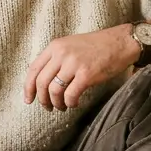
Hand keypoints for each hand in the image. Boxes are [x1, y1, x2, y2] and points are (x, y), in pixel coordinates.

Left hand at [24, 26, 139, 109]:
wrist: (121, 42)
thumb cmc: (97, 46)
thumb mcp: (71, 45)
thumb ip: (56, 59)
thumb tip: (43, 82)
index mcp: (55, 46)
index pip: (33, 69)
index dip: (28, 87)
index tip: (28, 99)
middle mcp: (61, 54)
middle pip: (41, 82)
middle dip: (42, 99)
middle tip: (47, 107)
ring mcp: (74, 64)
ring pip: (54, 90)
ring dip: (56, 103)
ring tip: (62, 107)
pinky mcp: (86, 74)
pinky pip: (70, 94)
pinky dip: (70, 103)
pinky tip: (74, 104)